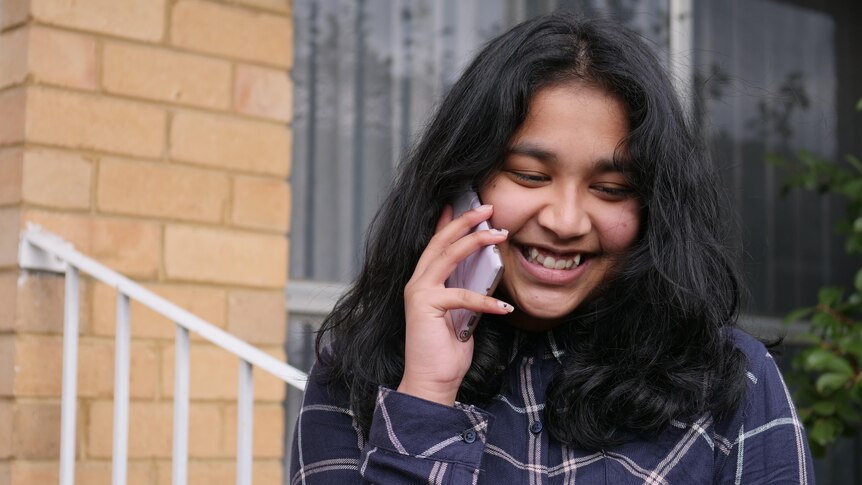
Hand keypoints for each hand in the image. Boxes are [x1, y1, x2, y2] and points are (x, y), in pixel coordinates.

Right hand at [397, 203, 513, 405]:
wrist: (431, 382)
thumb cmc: (445, 352)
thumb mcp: (462, 316)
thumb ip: (467, 293)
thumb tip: (485, 274)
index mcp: (423, 283)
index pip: (436, 244)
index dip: (450, 222)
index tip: (465, 203)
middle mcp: (416, 282)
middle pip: (441, 241)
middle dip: (465, 221)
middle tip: (487, 207)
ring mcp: (418, 293)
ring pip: (448, 255)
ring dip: (475, 241)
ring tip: (499, 234)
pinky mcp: (426, 306)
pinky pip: (462, 295)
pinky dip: (486, 300)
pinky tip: (505, 306)